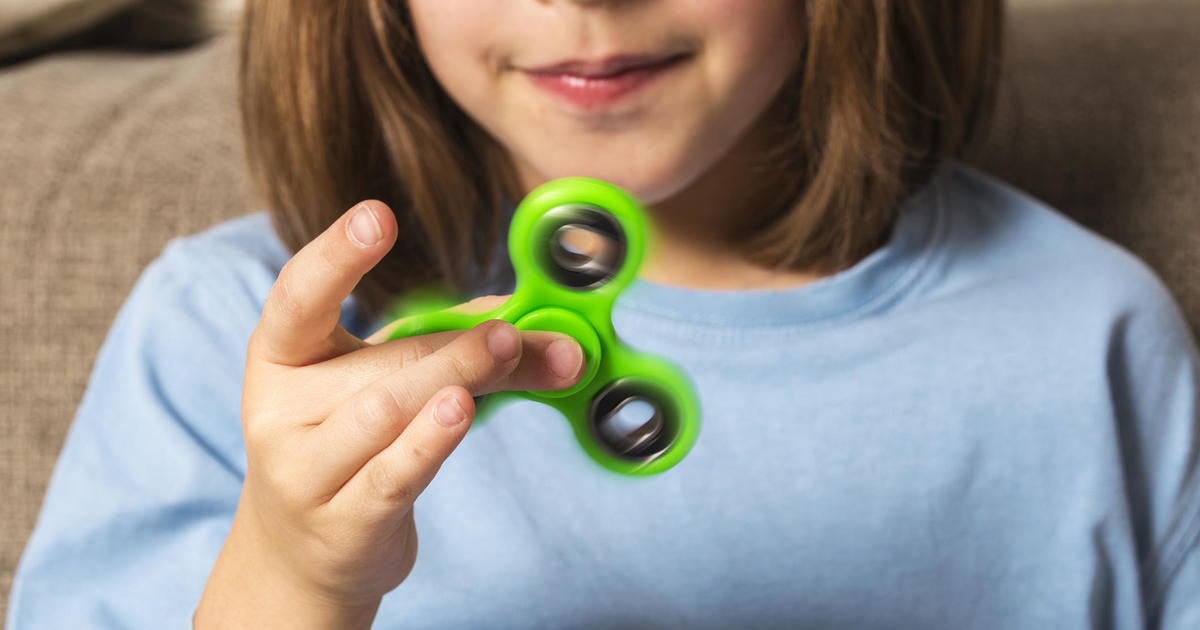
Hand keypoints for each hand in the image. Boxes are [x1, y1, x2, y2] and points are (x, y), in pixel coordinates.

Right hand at [195, 200, 584, 628]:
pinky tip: (461, 414)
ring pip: (385, 413)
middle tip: (512, 331)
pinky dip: (431, 443)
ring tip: (504, 353)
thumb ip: (464, 347)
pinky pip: (392, 475)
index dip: (337, 254)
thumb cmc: (354, 443)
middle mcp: (277, 409)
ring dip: (453, 379)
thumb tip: (560, 338)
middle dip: (454, 345)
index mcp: (281, 353)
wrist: (304, 553)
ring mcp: (301, 471)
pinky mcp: (338, 523)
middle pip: (380, 363)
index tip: (379, 215)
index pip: (299, 294)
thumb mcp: (388, 382)